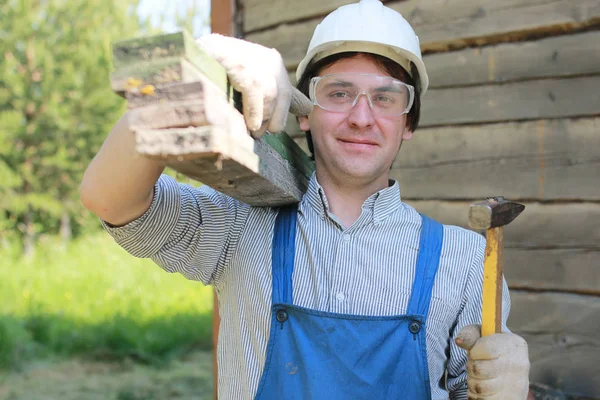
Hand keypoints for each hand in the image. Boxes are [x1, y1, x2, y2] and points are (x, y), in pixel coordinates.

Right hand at [196, 34, 312, 137]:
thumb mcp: (248, 86)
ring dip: (264, 119)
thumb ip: (271, 99)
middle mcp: (269, 60)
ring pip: (272, 96)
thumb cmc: (219, 75)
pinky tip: (251, 124)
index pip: (292, 91)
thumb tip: (302, 110)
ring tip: (256, 132)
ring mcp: (256, 61)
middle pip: (284, 95)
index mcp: (273, 64)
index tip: (305, 116)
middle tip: (265, 133)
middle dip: (278, 118)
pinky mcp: (242, 65)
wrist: (190, 56)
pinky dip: (255, 112)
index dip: (299, 106)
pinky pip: (256, 92)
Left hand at [456, 324, 529, 399]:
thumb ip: (470, 335)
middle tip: (477, 365)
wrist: (509, 373)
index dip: (474, 351)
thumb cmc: (491, 350)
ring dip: (473, 382)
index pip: (486, 348)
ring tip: (481, 377)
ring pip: (479, 387)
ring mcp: (517, 386)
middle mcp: (519, 365)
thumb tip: (459, 341)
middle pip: (479, 369)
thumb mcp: (482, 336)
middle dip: (471, 367)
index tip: (476, 352)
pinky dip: (477, 396)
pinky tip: (485, 390)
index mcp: (514, 344)